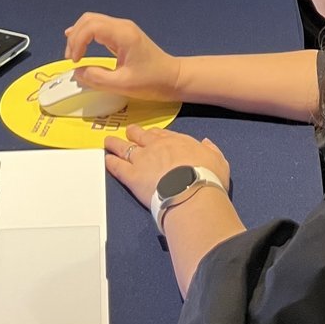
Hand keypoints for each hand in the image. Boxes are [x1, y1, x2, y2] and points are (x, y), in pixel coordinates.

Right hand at [64, 14, 181, 101]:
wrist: (173, 78)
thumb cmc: (153, 81)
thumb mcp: (123, 85)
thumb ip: (98, 79)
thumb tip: (78, 73)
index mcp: (123, 34)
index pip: (91, 27)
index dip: (77, 42)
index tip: (75, 61)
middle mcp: (122, 26)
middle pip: (89, 19)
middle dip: (75, 37)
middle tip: (71, 58)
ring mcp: (123, 29)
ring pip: (93, 21)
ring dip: (79, 35)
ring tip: (73, 54)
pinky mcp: (123, 35)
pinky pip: (99, 28)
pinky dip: (86, 35)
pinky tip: (79, 44)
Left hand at [103, 126, 230, 210]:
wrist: (191, 191)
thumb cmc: (207, 177)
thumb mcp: (218, 161)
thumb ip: (211, 150)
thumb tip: (207, 143)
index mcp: (177, 141)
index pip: (162, 134)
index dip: (154, 134)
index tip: (150, 135)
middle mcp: (157, 146)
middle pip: (140, 135)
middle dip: (134, 133)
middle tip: (129, 132)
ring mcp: (142, 159)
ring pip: (124, 147)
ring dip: (116, 144)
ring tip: (109, 142)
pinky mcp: (131, 176)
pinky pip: (117, 166)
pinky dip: (111, 163)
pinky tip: (107, 161)